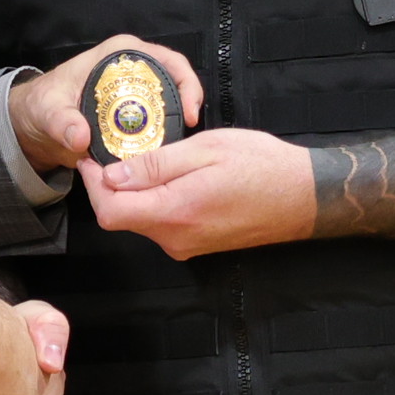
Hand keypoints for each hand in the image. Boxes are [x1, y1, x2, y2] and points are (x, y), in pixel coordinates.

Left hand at [11, 37, 206, 175]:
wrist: (35, 125)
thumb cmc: (41, 105)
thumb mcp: (48, 111)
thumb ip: (61, 122)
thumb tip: (79, 136)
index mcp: (117, 55)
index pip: (164, 59)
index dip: (184, 81)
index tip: (189, 109)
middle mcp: (132, 69)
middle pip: (175, 81)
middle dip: (188, 104)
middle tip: (191, 131)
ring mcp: (136, 93)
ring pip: (170, 104)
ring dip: (179, 123)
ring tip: (183, 147)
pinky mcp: (135, 115)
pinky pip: (159, 123)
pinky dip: (166, 136)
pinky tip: (169, 154)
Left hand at [81, 128, 316, 260]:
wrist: (304, 197)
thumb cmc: (262, 166)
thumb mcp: (206, 149)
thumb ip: (156, 165)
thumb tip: (112, 175)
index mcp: (175, 212)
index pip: (110, 210)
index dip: (92, 183)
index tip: (91, 156)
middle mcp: (176, 238)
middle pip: (121, 216)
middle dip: (110, 185)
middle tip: (117, 149)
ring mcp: (186, 245)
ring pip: (139, 219)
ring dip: (134, 191)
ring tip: (148, 157)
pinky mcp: (195, 245)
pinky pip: (160, 223)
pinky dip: (154, 200)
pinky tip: (171, 176)